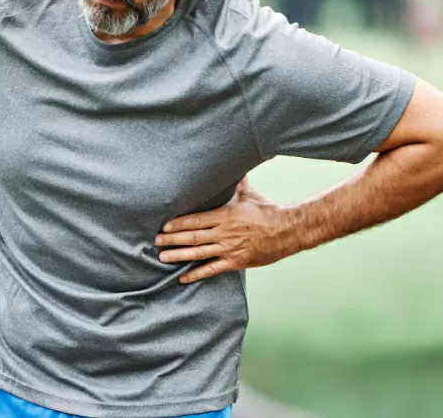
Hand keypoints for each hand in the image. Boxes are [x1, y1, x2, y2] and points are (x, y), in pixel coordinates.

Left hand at [156, 178, 301, 283]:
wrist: (287, 230)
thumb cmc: (267, 211)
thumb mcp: (249, 194)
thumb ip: (236, 182)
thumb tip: (231, 164)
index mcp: (225, 215)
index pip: (196, 220)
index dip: (178, 224)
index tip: (163, 226)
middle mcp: (224, 233)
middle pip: (192, 237)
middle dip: (172, 239)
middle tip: (155, 241)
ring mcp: (229, 248)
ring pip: (198, 253)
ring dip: (179, 255)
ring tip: (162, 257)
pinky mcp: (235, 262)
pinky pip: (212, 269)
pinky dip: (197, 274)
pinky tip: (183, 277)